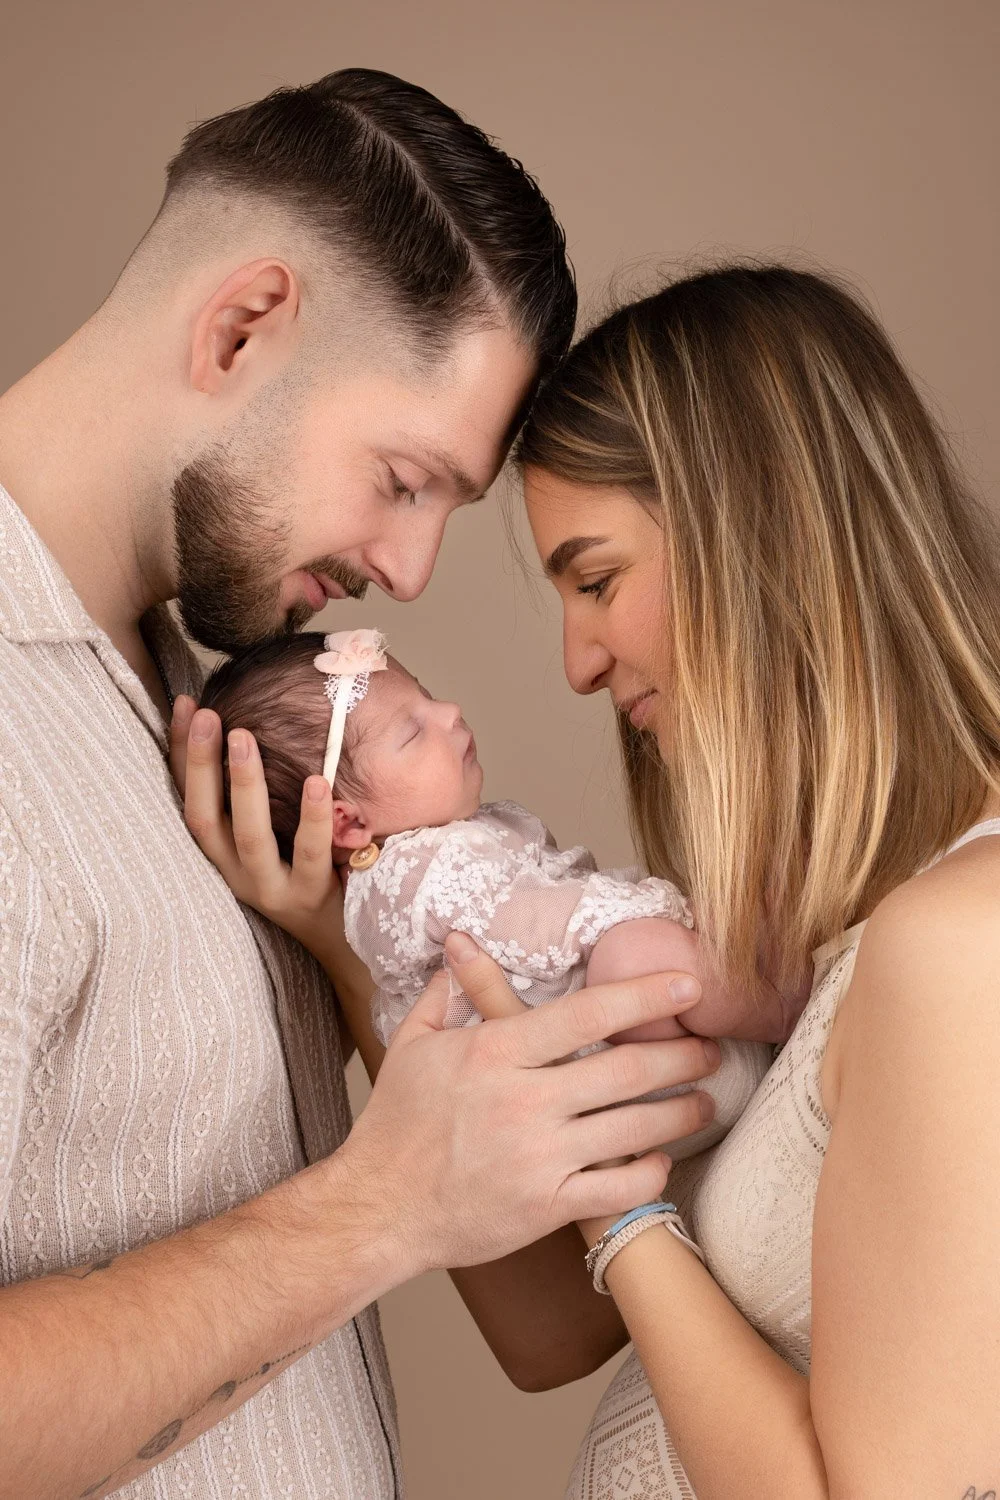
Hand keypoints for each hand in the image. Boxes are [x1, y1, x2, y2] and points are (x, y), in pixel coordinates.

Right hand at [169, 695, 341, 953]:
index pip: (190, 799)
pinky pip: (309, 855)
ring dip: (243, 785)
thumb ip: (264, 795)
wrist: (348, 940)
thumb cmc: (313, 876)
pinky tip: (317, 780)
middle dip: (200, 765)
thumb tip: (257, 725)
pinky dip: (312, 818)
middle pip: (204, 818)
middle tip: (207, 715)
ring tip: (244, 736)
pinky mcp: (310, 899)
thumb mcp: (278, 836)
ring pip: (250, 837)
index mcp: (222, 855)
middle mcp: (236, 874)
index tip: (184, 704)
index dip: (182, 754)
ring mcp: (272, 888)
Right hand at [339, 933, 718, 1271]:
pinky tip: (661, 1158)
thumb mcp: (412, 1048)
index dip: (644, 997)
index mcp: (495, 1052)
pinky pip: (618, 1188)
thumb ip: (444, 997)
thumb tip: (458, 952)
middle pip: (625, 1069)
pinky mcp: (547, 1206)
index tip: (687, 985)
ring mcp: (539, 1156)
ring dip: (680, 1112)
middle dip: (679, 1057)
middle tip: (709, 1049)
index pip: (587, 1013)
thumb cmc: (395, 1126)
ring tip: (704, 1101)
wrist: (377, 1209)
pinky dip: (650, 1172)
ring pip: (633, 1127)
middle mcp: (524, 1100)